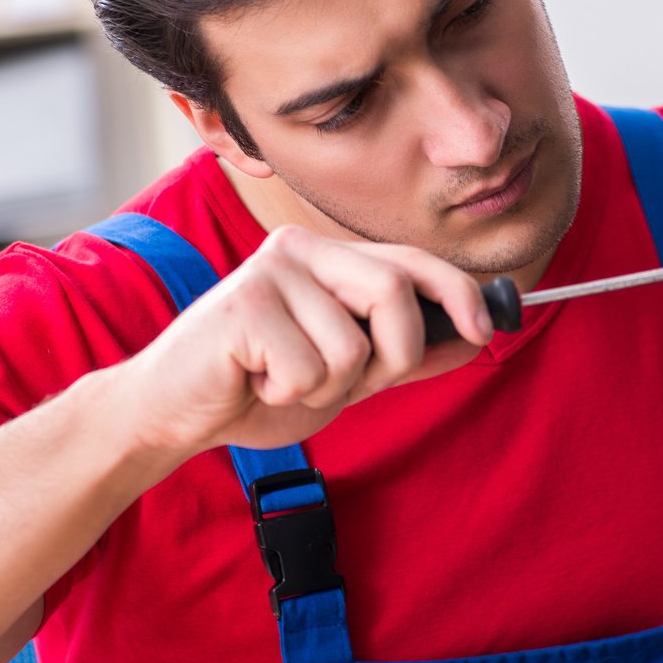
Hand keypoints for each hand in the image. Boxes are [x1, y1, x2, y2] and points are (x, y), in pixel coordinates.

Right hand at [117, 225, 491, 458]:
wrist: (176, 412)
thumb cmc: (257, 388)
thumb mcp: (346, 375)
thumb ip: (403, 355)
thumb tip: (471, 337)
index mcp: (327, 257)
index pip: (412, 261)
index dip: (458, 293)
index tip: (486, 331)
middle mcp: (300, 250)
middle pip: (395, 293)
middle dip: (392, 357)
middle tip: (346, 383)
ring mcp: (269, 273)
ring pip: (352, 346)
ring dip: (327, 388)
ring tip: (283, 380)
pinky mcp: (243, 306)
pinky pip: (309, 368)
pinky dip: (289, 394)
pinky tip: (255, 383)